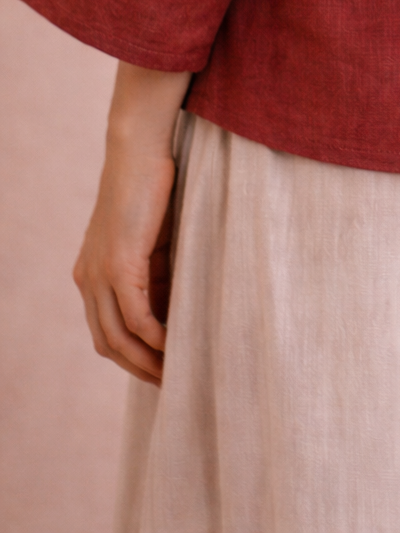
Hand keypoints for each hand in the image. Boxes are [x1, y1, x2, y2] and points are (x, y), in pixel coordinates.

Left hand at [73, 64, 190, 383]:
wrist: (140, 150)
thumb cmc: (153, 186)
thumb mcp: (154, 240)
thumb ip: (158, 273)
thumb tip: (178, 308)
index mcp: (92, 274)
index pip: (106, 331)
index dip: (132, 356)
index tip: (162, 369)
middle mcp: (88, 279)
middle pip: (107, 344)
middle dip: (138, 368)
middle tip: (171, 382)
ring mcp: (100, 274)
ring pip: (117, 337)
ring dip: (146, 361)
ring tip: (176, 372)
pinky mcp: (119, 265)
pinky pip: (134, 317)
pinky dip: (154, 337)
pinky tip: (174, 345)